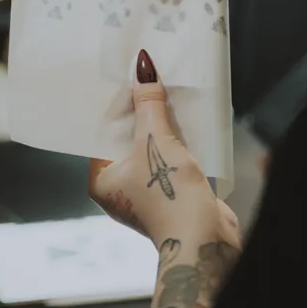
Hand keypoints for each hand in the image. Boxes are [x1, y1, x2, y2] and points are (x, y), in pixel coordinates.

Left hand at [89, 50, 239, 251]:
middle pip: (126, 139)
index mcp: (101, 180)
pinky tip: (184, 119)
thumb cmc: (170, 197)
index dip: (115, 106)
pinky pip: (168, 158)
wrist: (205, 239)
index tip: (124, 78)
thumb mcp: (156, 142)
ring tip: (166, 92)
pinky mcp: (170, 192)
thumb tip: (142, 69)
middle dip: (139, 112)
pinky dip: (175, 141)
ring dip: (159, 125)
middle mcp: (119, 188)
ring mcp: (145, 192)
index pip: (102, 133)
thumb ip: (149, 105)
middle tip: (145, 78)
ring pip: (149, 148)